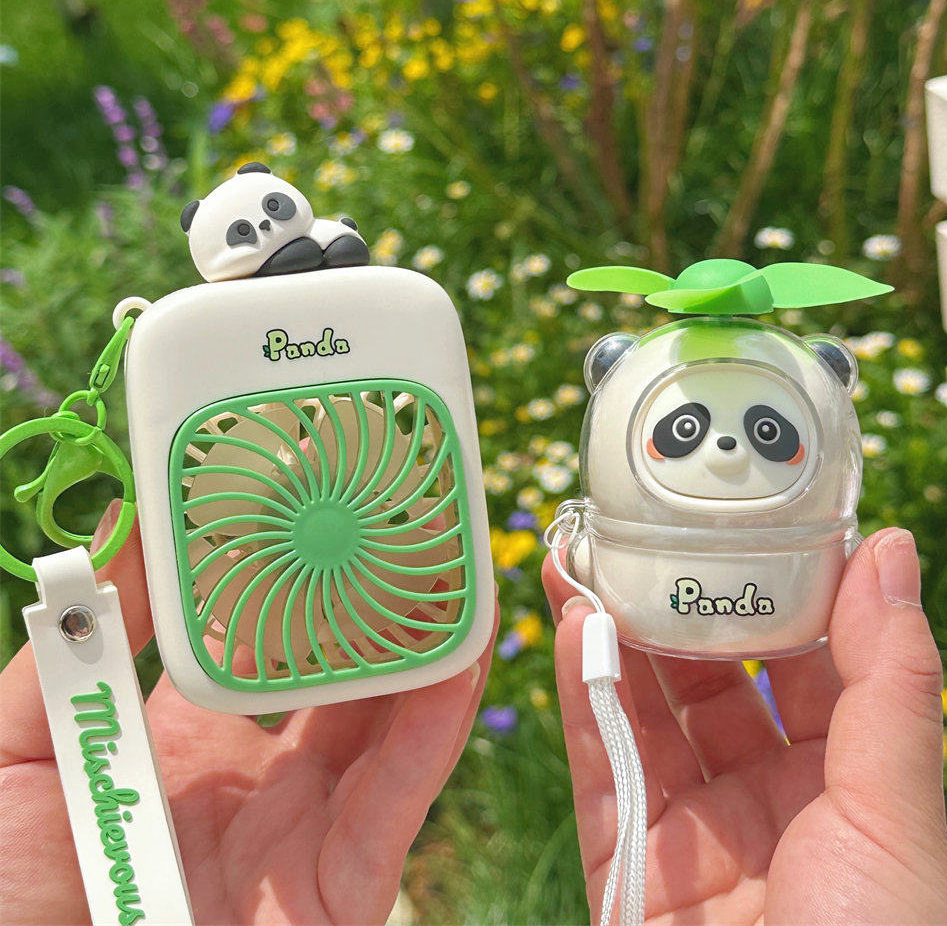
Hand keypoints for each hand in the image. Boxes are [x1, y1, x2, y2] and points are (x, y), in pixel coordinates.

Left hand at [1, 502, 496, 924]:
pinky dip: (435, 729)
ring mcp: (309, 831)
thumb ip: (84, 635)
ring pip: (392, 726)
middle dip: (386, 602)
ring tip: (461, 570)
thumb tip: (128, 512)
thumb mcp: (23, 745)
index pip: (265, 636)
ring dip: (432, 650)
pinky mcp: (342, 889)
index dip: (296, 571)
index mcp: (193, 740)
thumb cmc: (9, 891)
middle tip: (417, 521)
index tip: (320, 499)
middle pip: (348, 674)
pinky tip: (463, 660)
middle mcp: (264, 777)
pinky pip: (400, 800)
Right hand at [544, 528, 946, 924]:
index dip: (778, 587)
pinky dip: (582, 692)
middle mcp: (771, 802)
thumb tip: (893, 553)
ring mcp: (693, 829)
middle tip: (654, 532)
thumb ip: (886, 676)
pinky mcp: (628, 861)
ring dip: (621, 634)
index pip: (810, 660)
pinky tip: (576, 629)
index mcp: (850, 788)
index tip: (750, 520)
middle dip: (682, 603)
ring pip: (648, 710)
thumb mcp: (897, 812)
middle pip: (716, 677)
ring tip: (597, 561)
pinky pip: (601, 761)